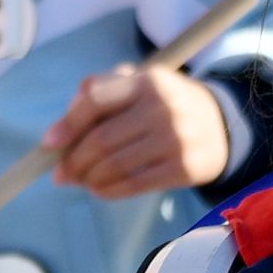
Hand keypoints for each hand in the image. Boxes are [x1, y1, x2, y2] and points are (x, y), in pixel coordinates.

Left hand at [48, 60, 229, 200]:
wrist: (224, 124)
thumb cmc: (167, 104)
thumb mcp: (141, 84)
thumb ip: (101, 93)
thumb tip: (62, 130)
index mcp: (147, 81)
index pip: (96, 101)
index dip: (68, 124)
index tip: (49, 144)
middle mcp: (162, 107)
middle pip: (101, 139)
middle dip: (74, 161)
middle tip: (62, 173)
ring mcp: (176, 139)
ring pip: (115, 165)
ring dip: (89, 179)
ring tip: (82, 181)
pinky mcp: (184, 168)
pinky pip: (135, 184)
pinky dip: (109, 191)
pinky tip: (100, 190)